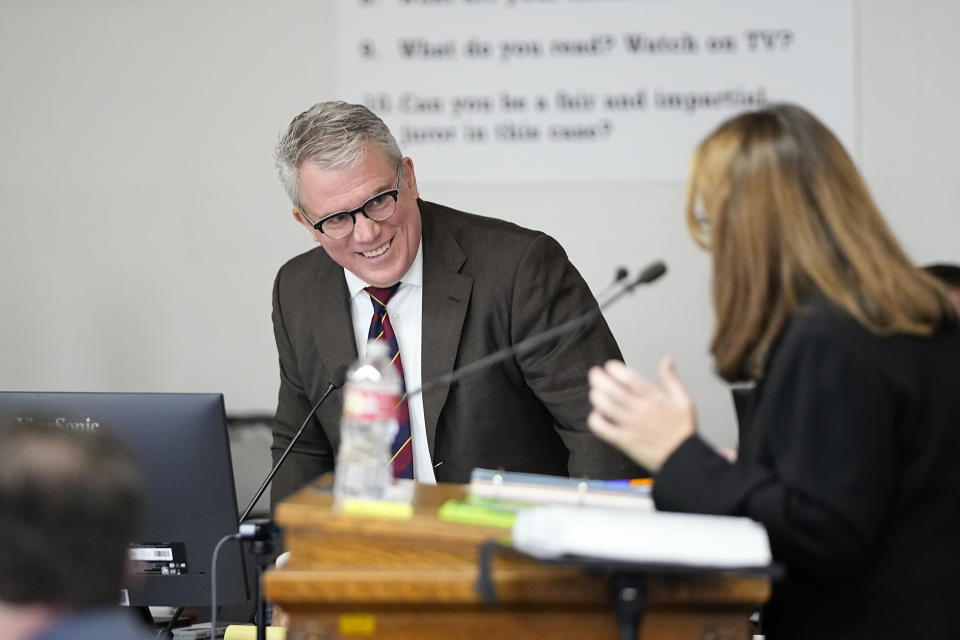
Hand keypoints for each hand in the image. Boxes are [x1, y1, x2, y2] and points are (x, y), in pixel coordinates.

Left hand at [587, 356, 696, 473]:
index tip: (609, 366)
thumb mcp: (684, 400)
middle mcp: (642, 411)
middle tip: (594, 373)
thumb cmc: (684, 430)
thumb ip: (672, 379)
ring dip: (596, 397)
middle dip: (600, 378)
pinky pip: (604, 429)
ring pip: (606, 407)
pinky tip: (596, 415)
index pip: (630, 378)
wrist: (684, 460)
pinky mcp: (625, 442)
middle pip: (614, 390)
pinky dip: (596, 420)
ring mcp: (632, 426)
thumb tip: (667, 359)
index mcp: (655, 399)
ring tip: (594, 392)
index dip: (616, 369)